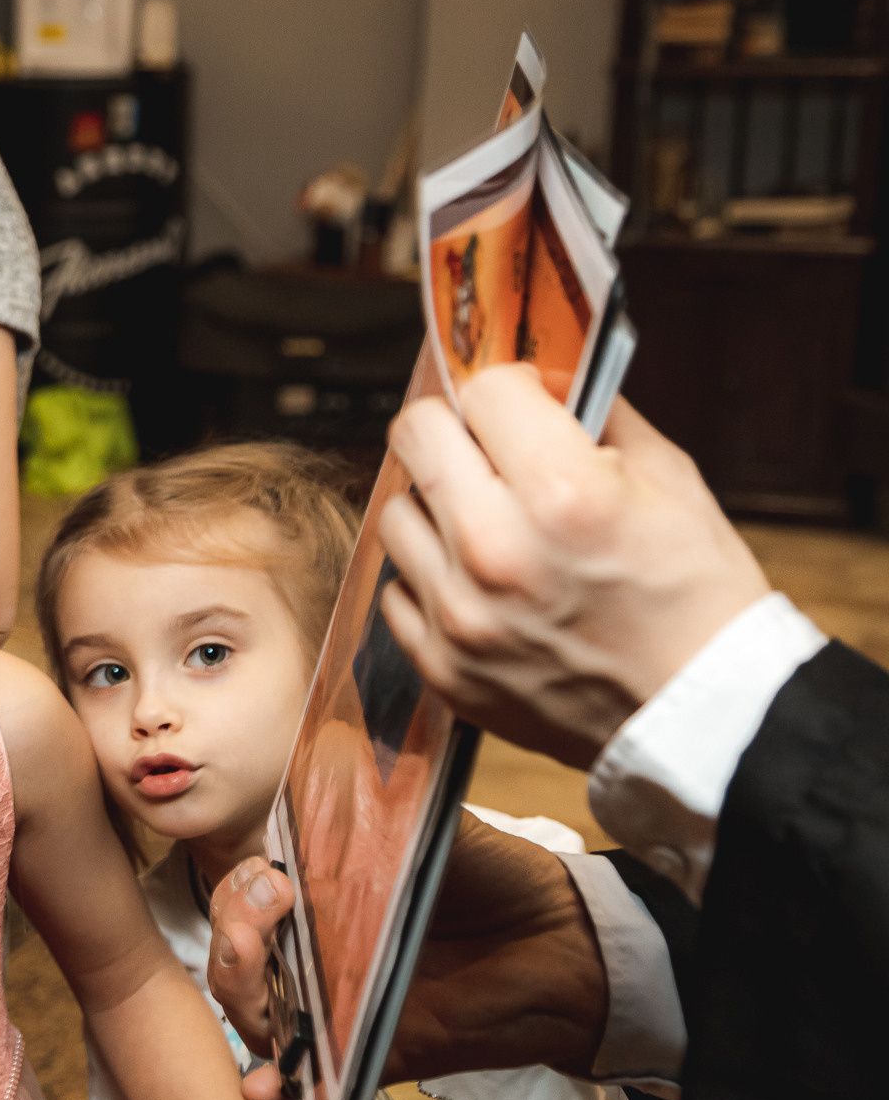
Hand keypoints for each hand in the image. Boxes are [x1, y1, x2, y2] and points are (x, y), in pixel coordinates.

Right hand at [208, 814, 606, 1099]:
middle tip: (266, 915)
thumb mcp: (424, 824)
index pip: (244, 898)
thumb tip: (330, 751)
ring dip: (240, 991)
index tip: (272, 879)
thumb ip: (374, 800)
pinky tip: (262, 1084)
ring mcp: (339, 1007)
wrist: (562, 941)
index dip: (239, 892)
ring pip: (257, 1014)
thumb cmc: (494, 876)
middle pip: (235, 956)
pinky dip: (276, 1086)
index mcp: (321, 895)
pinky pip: (310, 1082)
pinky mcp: (369, 1054)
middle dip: (230, 934)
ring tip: (258, 964)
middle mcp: (319, 952)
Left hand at [377, 366, 770, 768]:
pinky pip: (398, 589)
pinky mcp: (441, 665)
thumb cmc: (697, 600)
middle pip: (415, 436)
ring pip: (397, 513)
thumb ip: (596, 418)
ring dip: (437, 508)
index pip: (485, 390)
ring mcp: (460, 615)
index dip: (510, 388)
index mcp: (563, 496)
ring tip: (489, 525)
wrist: (702, 716)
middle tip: (486, 448)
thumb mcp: (671, 481)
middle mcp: (496, 552)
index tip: (523, 404)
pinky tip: (481, 584)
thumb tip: (540, 383)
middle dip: (454, 429)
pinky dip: (432, 578)